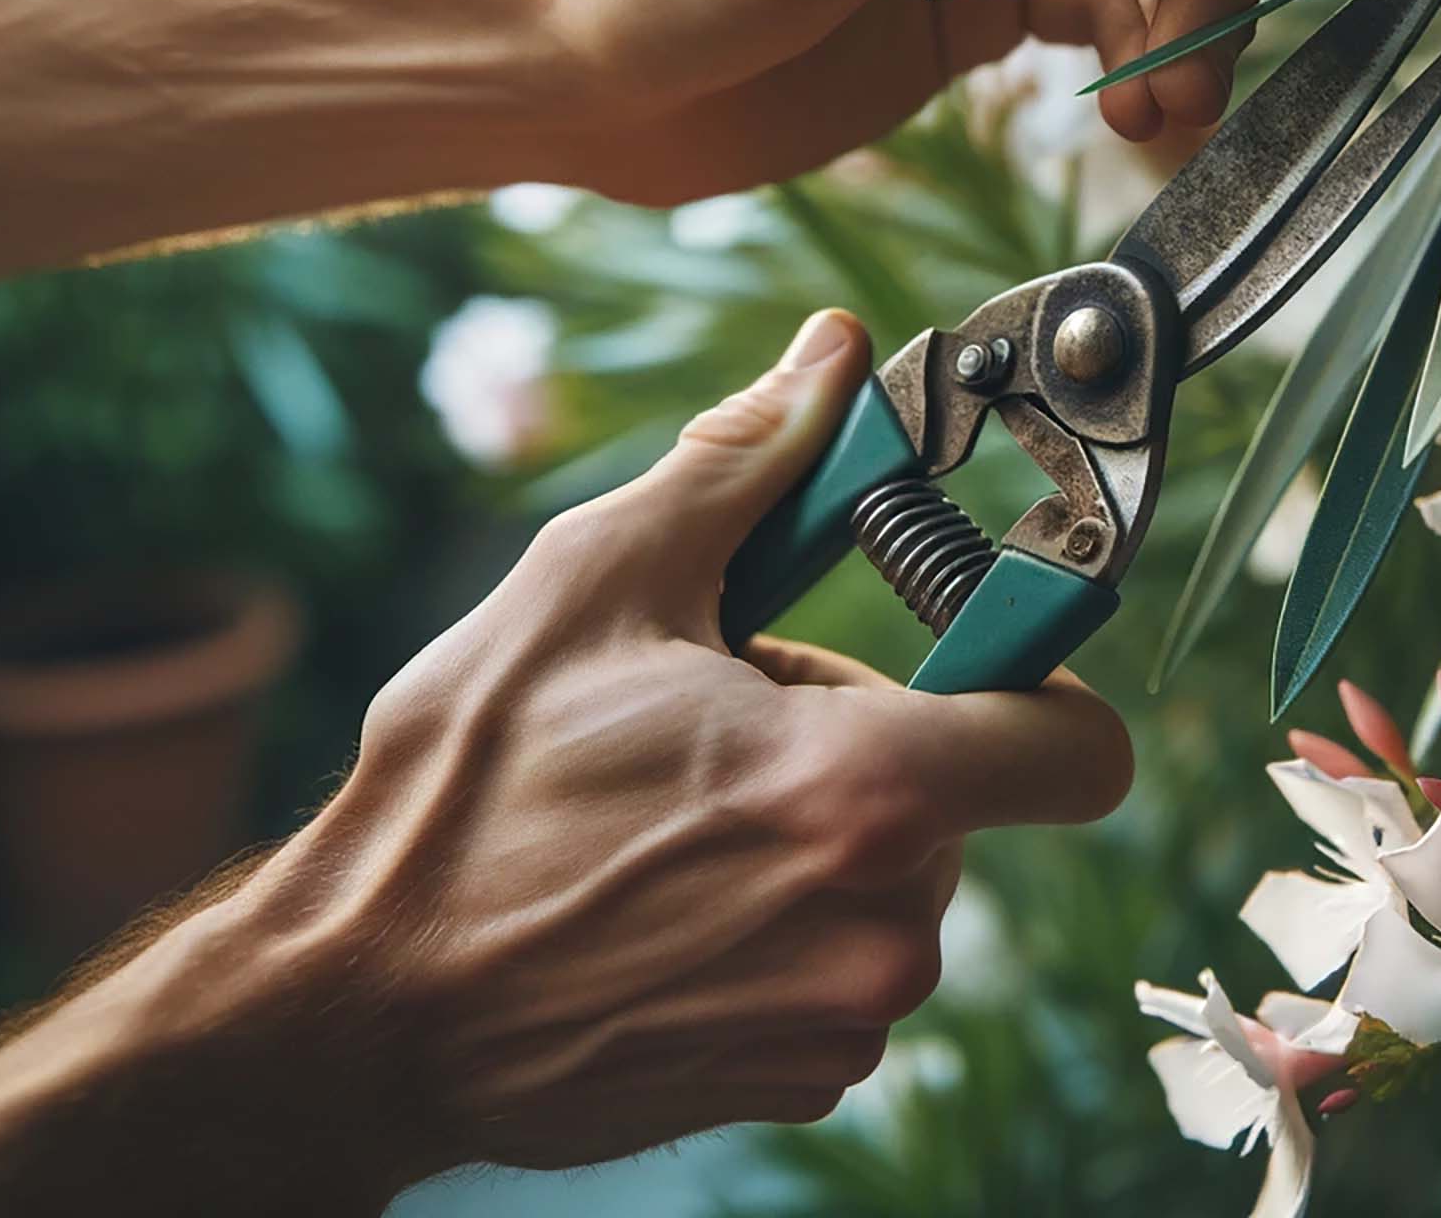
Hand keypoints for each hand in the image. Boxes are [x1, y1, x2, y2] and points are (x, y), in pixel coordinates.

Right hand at [268, 307, 1130, 1183]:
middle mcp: (878, 930)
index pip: (1078, 752)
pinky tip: (660, 899)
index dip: (1047, 687)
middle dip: (863, 739)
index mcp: (858, 792)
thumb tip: (833, 354)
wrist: (361, 1006)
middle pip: (954, 793)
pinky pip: (840, 968)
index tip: (981, 659)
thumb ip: (747, 457)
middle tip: (724, 721)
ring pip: (892, 879)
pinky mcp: (792, 1085)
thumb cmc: (469, 789)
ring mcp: (838, 1026)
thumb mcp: (601, 577)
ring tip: (670, 812)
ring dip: (812, 831)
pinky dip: (779, 921)